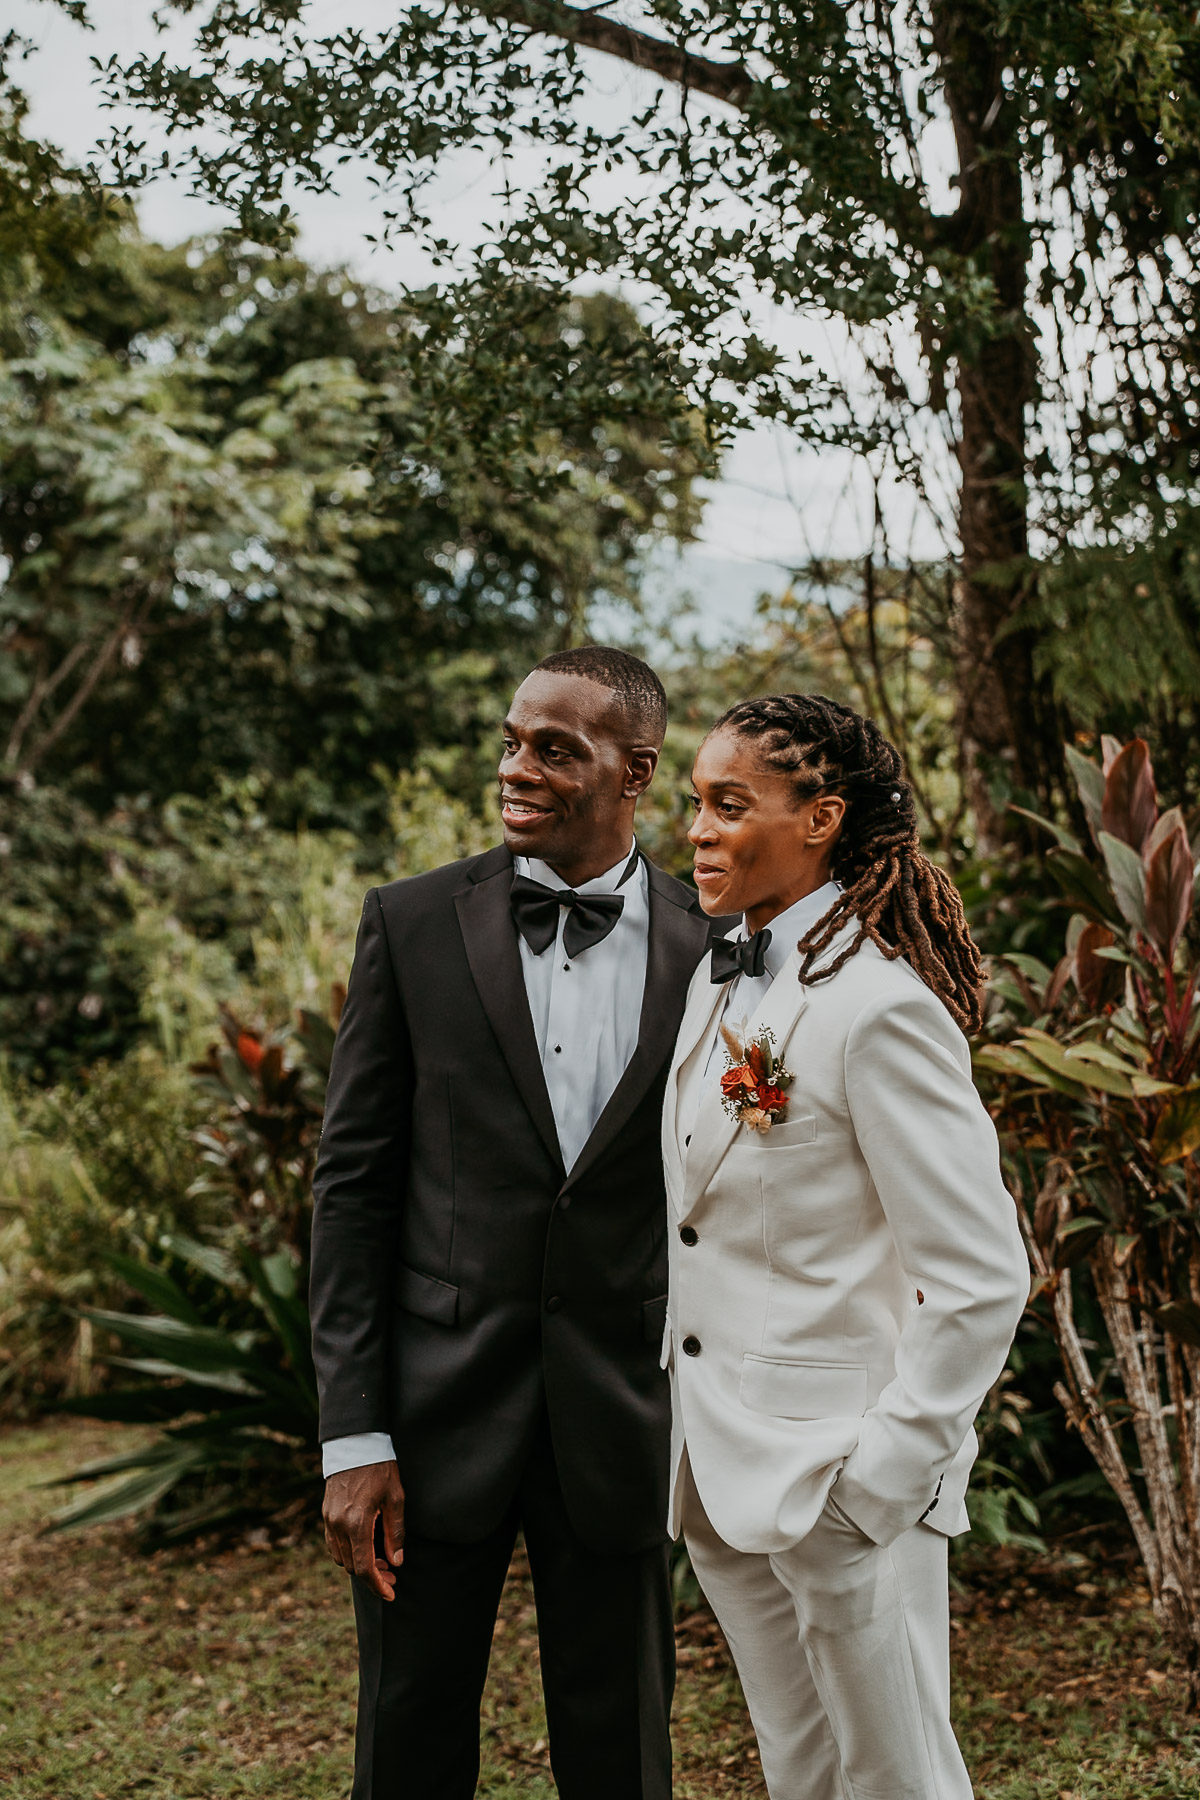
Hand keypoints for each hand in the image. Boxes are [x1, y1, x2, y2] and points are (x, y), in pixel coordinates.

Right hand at [323, 1460, 405, 1601]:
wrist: (355, 1443)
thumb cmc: (379, 1468)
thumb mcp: (395, 1498)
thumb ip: (395, 1532)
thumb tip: (396, 1561)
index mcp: (357, 1523)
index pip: (364, 1567)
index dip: (378, 1585)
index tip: (390, 1593)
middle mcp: (338, 1525)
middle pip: (351, 1566)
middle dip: (372, 1576)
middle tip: (391, 1576)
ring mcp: (329, 1520)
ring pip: (340, 1558)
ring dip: (359, 1565)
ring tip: (380, 1563)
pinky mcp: (326, 1514)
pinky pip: (334, 1544)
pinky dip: (347, 1552)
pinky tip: (364, 1547)